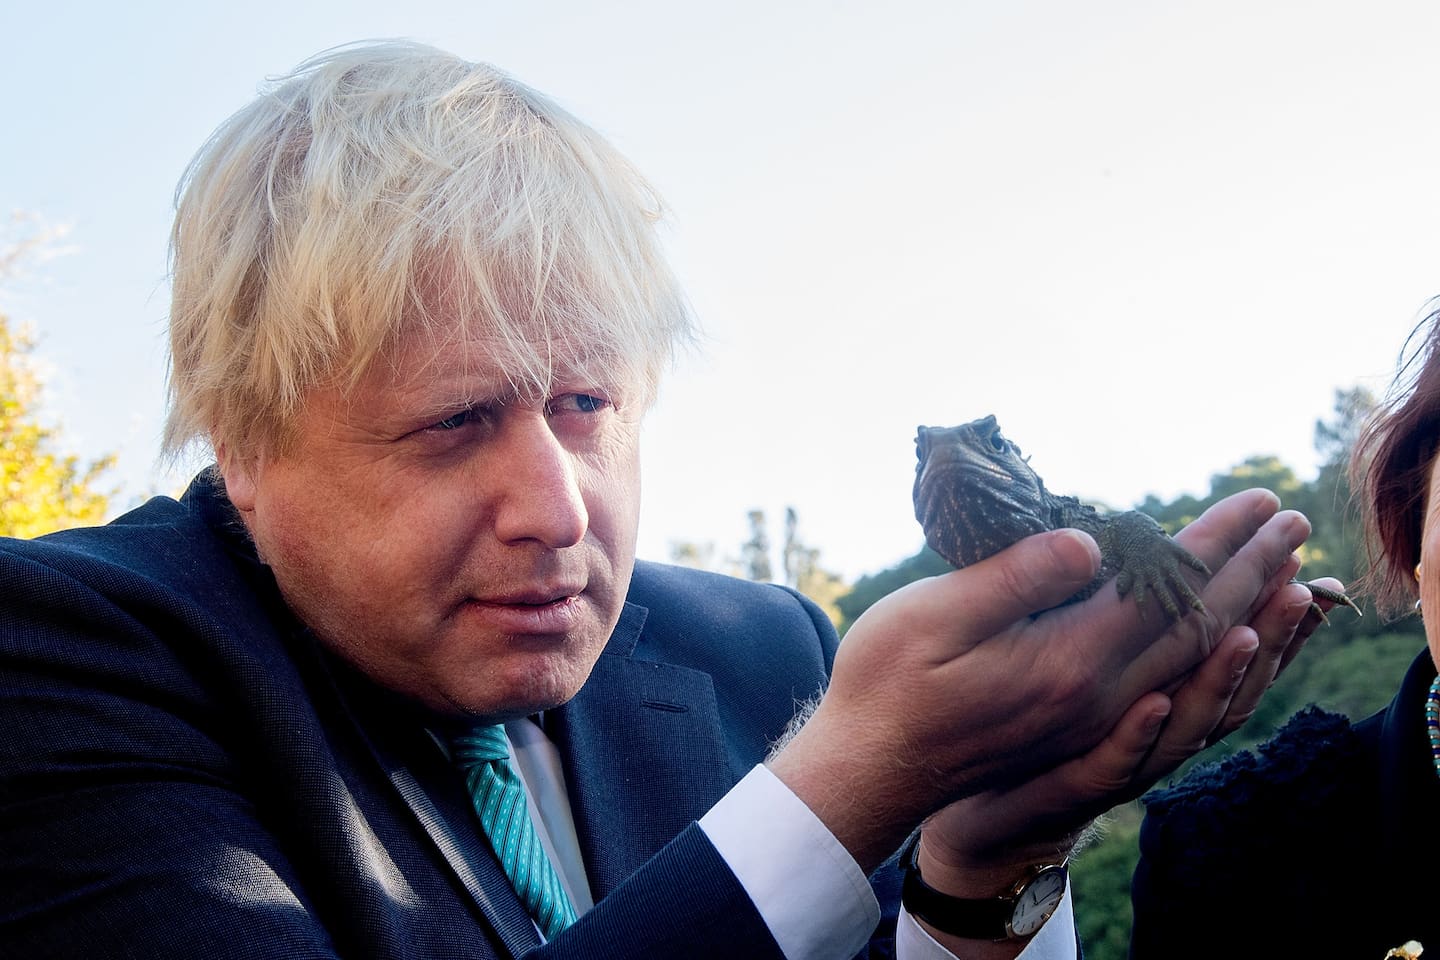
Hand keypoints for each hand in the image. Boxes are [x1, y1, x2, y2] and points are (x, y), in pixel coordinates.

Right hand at [767, 489, 1310, 872]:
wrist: (867, 774)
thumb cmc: (886, 684)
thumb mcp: (930, 618)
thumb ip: (1014, 579)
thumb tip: (1091, 540)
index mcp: (1067, 664)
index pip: (1165, 594)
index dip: (1215, 542)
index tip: (1258, 500)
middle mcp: (1096, 699)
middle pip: (1196, 628)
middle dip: (1249, 570)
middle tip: (1294, 522)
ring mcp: (1092, 723)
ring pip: (1192, 665)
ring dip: (1244, 613)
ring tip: (1285, 574)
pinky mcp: (1079, 732)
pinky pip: (1173, 696)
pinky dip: (1213, 664)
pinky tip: (1221, 644)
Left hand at [915, 568, 1332, 881]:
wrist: (989, 806)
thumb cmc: (1040, 716)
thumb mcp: (1085, 649)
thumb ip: (1132, 609)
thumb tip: (1163, 542)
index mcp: (1164, 683)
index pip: (1231, 639)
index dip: (1272, 608)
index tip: (1310, 565)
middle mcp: (1157, 726)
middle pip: (1226, 680)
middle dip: (1268, 633)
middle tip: (1302, 584)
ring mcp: (1120, 760)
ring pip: (1184, 725)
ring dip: (1216, 681)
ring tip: (1245, 634)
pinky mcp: (1069, 786)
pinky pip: (1108, 764)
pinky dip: (1135, 738)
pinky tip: (1150, 705)